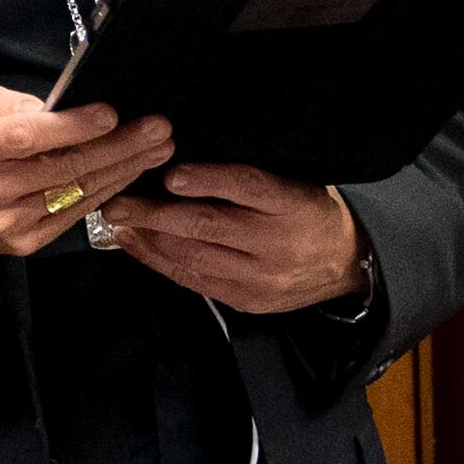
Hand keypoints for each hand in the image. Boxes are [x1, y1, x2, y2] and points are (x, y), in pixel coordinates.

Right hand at [0, 83, 173, 257]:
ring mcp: (5, 223)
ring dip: (124, 169)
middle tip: (158, 128)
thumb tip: (54, 108)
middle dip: (119, 146)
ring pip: (77, 192)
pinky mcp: (22, 241)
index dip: (73, 127)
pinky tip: (128, 173)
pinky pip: (75, 214)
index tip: (112, 113)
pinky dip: (106, 192)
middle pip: (64, 167)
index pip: (27, 138)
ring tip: (157, 148)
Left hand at [96, 165, 370, 313]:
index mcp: (295, 205)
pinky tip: (135, 243)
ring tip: (118, 220)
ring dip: (148, 238)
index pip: (250, 187)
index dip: (208, 179)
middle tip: (116, 201)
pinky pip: (193, 280)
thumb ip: (247, 178)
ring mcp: (261, 278)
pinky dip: (158, 260)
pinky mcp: (246, 301)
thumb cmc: (309, 212)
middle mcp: (278, 244)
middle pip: (208, 226)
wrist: (347, 265)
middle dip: (154, 213)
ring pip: (193, 257)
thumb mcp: (295, 183)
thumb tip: (180, 162)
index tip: (171, 174)